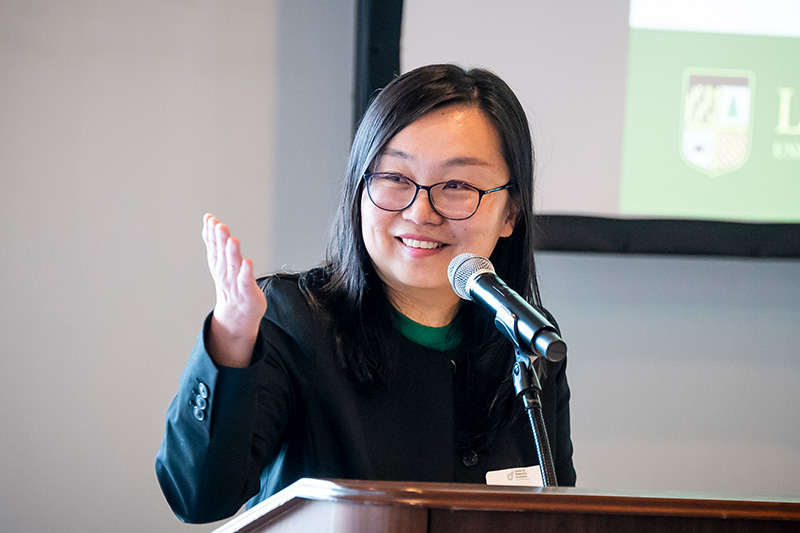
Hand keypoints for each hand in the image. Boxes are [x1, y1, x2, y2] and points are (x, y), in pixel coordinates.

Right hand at [202, 214, 266, 366]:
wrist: (236, 314)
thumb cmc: (230, 284)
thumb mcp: (219, 261)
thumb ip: (215, 241)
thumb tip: (208, 220)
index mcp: (218, 263)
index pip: (214, 246)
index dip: (211, 233)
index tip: (210, 219)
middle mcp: (225, 272)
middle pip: (222, 253)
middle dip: (221, 239)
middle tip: (219, 225)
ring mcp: (235, 282)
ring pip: (233, 265)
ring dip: (233, 253)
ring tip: (233, 240)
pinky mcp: (247, 292)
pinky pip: (246, 281)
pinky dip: (246, 273)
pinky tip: (248, 263)